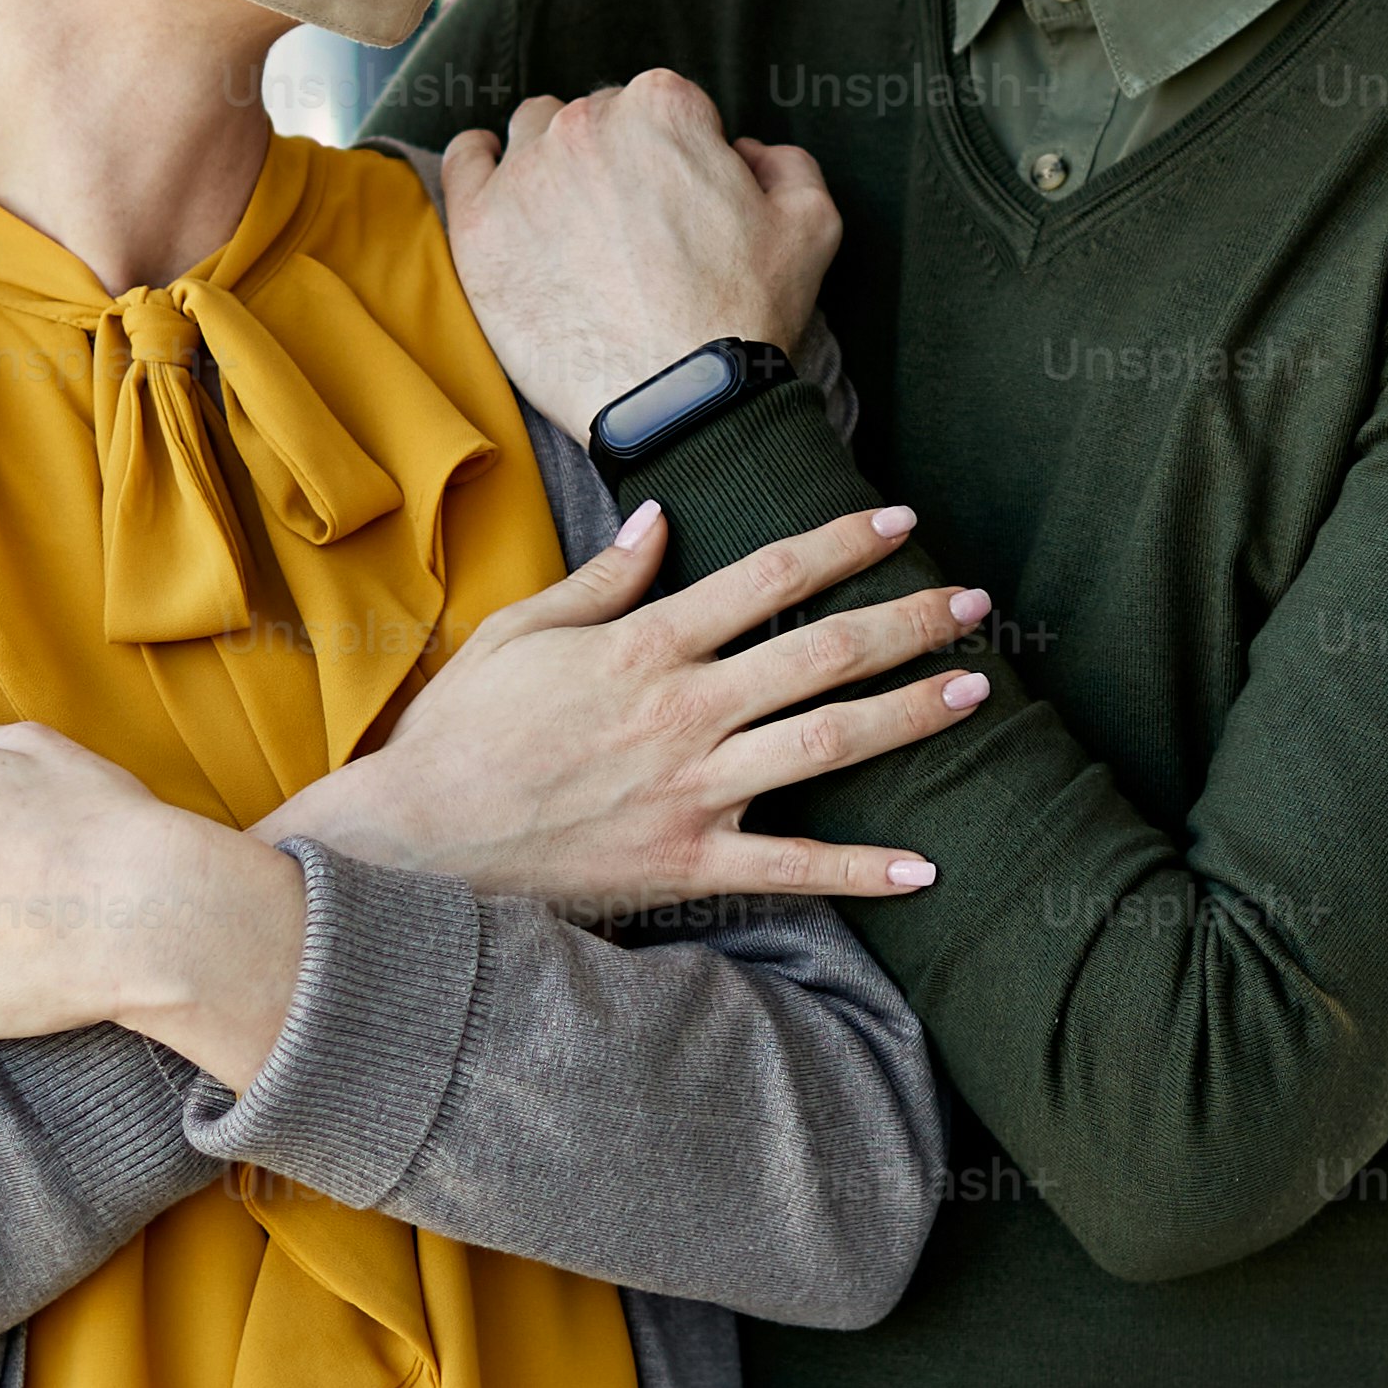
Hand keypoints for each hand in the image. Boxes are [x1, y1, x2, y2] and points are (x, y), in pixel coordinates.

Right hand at [271, 499, 994, 911]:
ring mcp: (689, 790)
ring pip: (823, 743)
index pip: (766, 577)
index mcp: (644, 646)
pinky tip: (924, 866)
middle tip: (974, 604)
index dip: (841, 544)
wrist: (412, 838)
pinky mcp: (684, 862)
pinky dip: (859, 870)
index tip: (899, 522)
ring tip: (973, 691)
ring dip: (906, 716)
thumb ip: (603, 576)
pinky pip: (788, 866)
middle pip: (818, 653)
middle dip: (906, 622)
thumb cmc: (460, 731)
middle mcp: (682, 710)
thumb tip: (665, 517)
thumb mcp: (520, 630)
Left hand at [438, 72, 840, 437]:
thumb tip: (745, 152)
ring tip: (572, 218)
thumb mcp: (811, 225)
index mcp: (665, 107)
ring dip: (552, 159)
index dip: (678, 153)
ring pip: (533, 132)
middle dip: (615, 158)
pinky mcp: (479, 224)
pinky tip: (499, 185)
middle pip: (597, 117)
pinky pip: (465, 160)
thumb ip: (786, 162)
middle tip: (630, 224)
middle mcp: (587, 123)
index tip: (678, 200)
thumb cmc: (743, 315)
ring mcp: (525, 171)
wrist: (677, 398)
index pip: (664, 105)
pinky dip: (480, 162)